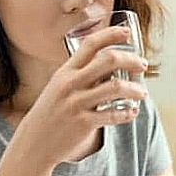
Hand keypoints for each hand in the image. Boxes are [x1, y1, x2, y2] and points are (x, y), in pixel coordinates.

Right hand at [8, 26, 147, 167]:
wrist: (33, 143)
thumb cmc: (49, 112)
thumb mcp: (58, 86)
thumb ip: (79, 74)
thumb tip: (106, 64)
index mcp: (65, 71)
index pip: (90, 44)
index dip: (111, 34)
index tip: (127, 33)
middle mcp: (71, 83)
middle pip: (108, 60)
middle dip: (131, 59)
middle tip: (142, 65)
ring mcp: (77, 103)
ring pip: (115, 87)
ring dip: (134, 88)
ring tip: (142, 92)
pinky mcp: (83, 123)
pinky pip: (112, 114)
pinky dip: (127, 113)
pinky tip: (132, 112)